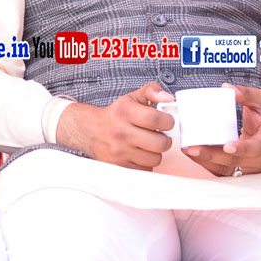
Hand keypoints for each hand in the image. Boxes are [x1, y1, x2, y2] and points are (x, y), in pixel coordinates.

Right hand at [57, 82, 174, 169]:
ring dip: (155, 152)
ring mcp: (119, 151)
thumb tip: (169, 98)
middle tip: (157, 135)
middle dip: (164, 139)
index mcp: (125, 111)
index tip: (166, 121)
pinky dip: (145, 162)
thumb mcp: (132, 97)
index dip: (168, 121)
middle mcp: (120, 132)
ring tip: (146, 144)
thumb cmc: (117, 115)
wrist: (92, 131)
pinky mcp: (119, 165)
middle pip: (160, 143)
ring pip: (155, 159)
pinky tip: (138, 153)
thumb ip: (152, 91)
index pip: (157, 120)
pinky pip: (146, 169)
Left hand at [184, 83, 260, 176]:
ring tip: (188, 150)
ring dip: (205, 161)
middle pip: (234, 161)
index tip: (228, 146)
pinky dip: (207, 164)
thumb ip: (247, 94)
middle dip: (211, 156)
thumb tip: (228, 88)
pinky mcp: (240, 170)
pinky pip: (222, 170)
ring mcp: (249, 168)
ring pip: (226, 169)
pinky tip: (193, 155)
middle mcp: (259, 159)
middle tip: (192, 149)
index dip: (242, 148)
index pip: (256, 148)